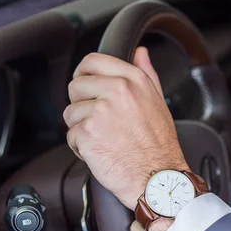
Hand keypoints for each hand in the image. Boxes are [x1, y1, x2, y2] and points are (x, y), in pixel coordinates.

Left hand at [64, 48, 187, 210]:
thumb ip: (146, 74)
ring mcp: (99, 112)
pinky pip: (71, 136)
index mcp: (132, 80)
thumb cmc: (160, 146)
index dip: (84, 75)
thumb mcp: (158, 103)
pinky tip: (102, 152)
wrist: (157, 178)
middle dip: (83, 105)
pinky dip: (82, 148)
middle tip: (102, 123)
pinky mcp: (86, 133)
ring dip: (82, 128)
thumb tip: (140, 52)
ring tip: (105, 140)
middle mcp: (115, 91)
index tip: (87, 87)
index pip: (91, 62)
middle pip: (75, 87)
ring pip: (70, 113)